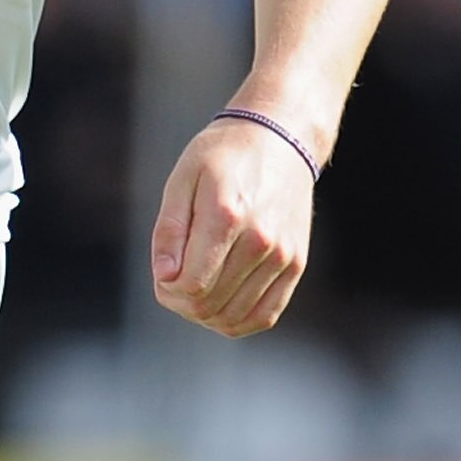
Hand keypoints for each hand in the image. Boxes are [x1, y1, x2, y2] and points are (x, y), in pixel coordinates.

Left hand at [149, 115, 314, 336]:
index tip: (164, 273)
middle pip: (209, 304)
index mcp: (227, 215)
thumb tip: (165, 276)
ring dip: (205, 314)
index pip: (192, 285)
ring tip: (195, 288)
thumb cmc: (223, 156)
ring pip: (234, 317)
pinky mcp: (296, 265)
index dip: (168, 290)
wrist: (281, 139)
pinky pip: (264, 316)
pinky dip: (236, 321)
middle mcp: (260, 240)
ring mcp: (283, 256)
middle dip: (181, 302)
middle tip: (174, 281)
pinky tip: (220, 304)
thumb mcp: (183, 179)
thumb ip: (169, 230)